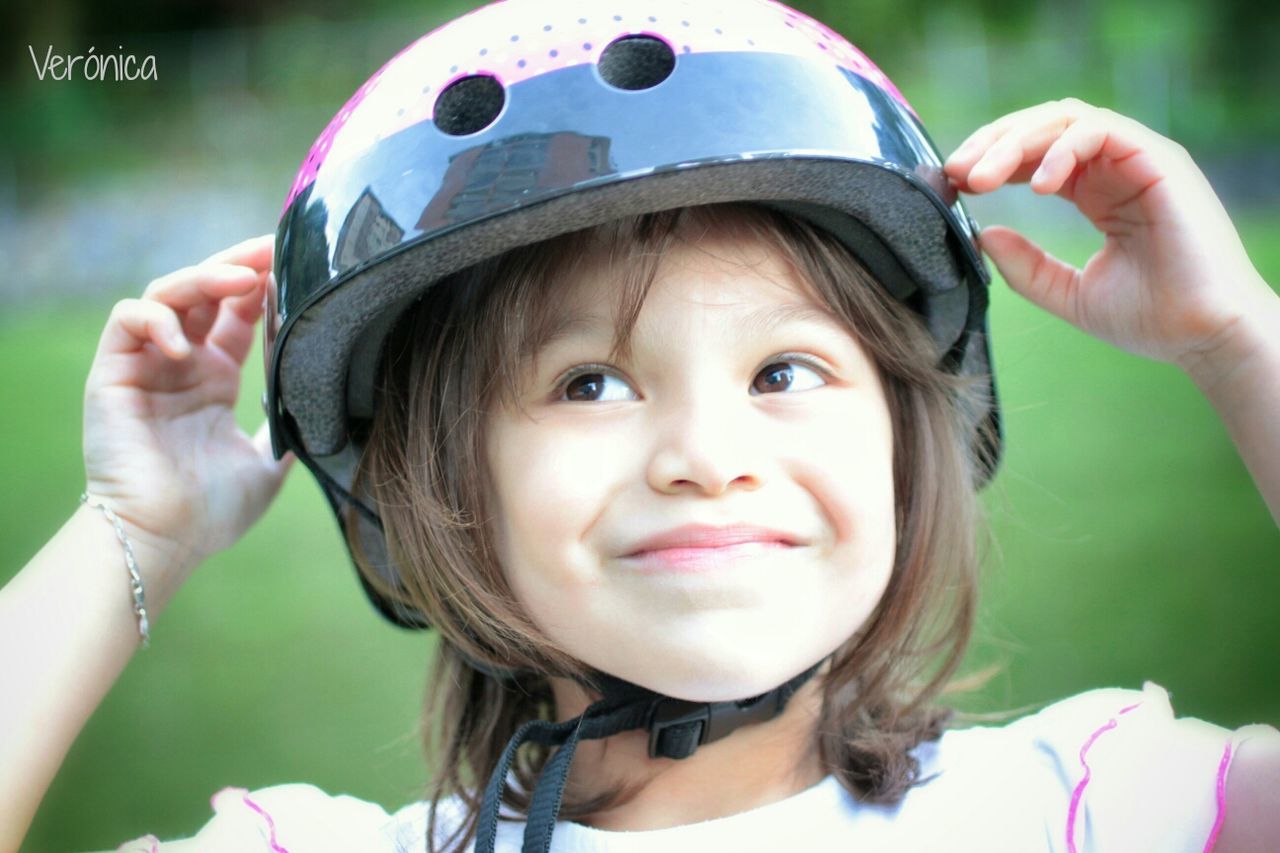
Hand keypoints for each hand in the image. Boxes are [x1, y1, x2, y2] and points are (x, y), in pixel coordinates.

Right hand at [82, 235, 292, 579]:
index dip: (266, 286)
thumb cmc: (210, 513)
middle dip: (240, 263)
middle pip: (207, 291)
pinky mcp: (113, 374)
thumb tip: (335, 410)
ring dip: (204, 278)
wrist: (164, 540)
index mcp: (216, 380)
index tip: (300, 263)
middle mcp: (182, 365)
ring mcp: (148, 366)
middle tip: (276, 246)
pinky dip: (158, 319)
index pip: (241, 315)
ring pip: (168, 294)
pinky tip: (190, 345)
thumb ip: (291, 429)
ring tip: (240, 280)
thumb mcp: (269, 464)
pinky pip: (128, 321)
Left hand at [944, 98, 1270, 372]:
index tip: (952, 184)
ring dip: (1016, 142)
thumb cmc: (1148, 318)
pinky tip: (1037, 185)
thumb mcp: (1067, 293)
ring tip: (982, 178)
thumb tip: (981, 232)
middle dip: (991, 144)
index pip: (1032, 154)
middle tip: (955, 173)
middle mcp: (1114, 167)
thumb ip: (1026, 266)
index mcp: (1094, 191)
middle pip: (1042, 127)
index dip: (989, 162)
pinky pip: (1103, 130)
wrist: (1203, 335)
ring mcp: (1138, 159)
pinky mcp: (1159, 160)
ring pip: (1065, 119)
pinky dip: (1062, 149)